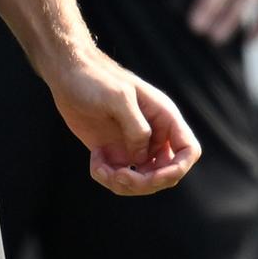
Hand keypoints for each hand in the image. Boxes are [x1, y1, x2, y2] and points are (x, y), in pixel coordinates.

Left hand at [52, 48, 201, 196]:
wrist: (69, 74)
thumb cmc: (95, 79)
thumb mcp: (119, 98)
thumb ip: (136, 127)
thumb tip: (141, 158)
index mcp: (164, 118)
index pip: (188, 151)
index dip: (177, 169)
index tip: (153, 176)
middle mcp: (153, 134)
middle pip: (165, 173)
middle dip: (144, 183)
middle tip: (118, 176)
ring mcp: (134, 145)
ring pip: (142, 181)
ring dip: (122, 184)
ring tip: (100, 168)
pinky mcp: (114, 152)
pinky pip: (119, 177)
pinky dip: (107, 177)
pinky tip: (94, 159)